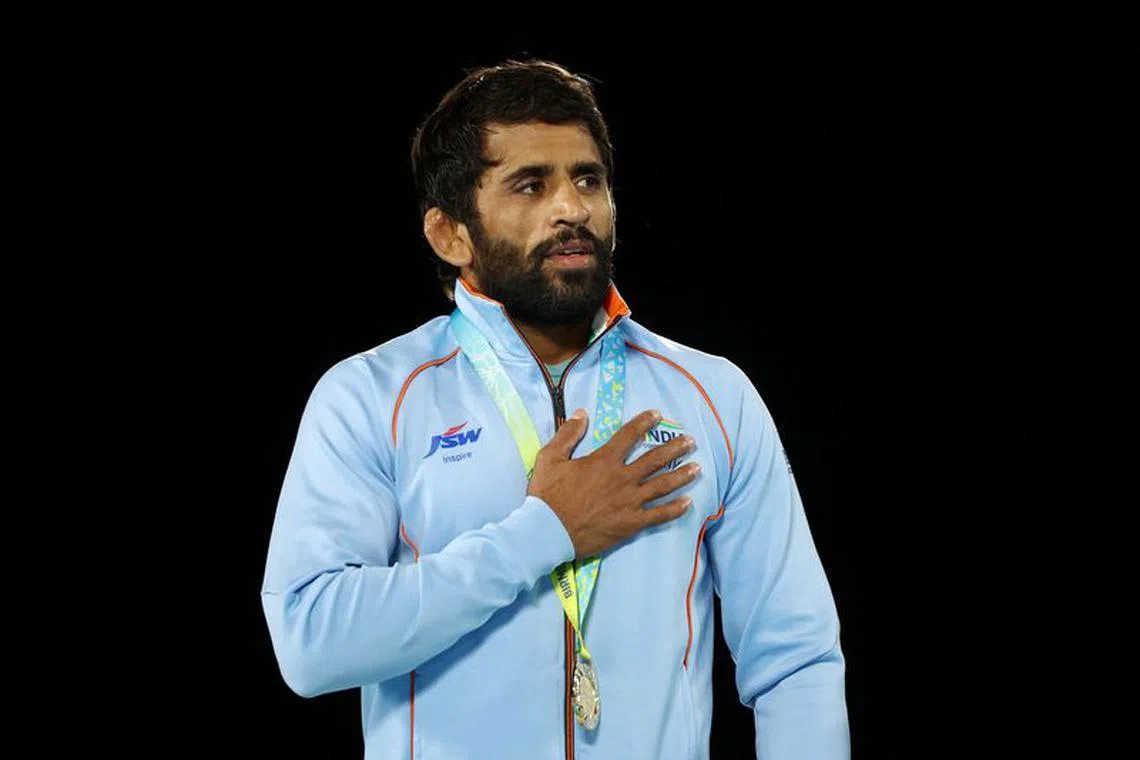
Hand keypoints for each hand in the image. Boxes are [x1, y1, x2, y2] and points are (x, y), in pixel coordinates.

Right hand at [528, 409, 699, 557]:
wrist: (547, 532)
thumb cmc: (547, 495)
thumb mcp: (550, 457)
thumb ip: (568, 433)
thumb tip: (582, 413)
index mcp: (604, 460)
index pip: (629, 435)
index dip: (644, 423)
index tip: (657, 415)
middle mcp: (622, 478)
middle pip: (655, 459)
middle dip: (675, 448)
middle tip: (690, 442)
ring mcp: (629, 502)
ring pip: (663, 486)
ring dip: (681, 475)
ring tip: (697, 467)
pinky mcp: (631, 524)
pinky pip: (659, 515)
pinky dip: (675, 509)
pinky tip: (688, 503)